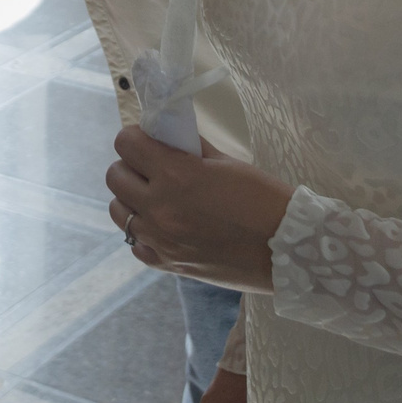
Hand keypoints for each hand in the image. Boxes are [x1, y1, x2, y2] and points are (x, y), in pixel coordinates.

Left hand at [105, 125, 291, 294]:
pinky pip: (135, 244)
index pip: (126, 143)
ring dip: (131, 198)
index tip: (148, 139)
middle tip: (152, 167)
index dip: (135, 137)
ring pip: (118, 211)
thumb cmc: (264, 200)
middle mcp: (160, 207)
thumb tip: (170, 137)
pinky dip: (143, 232)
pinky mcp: (167, 265)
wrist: (287, 250)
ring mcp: (160, 240)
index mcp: (176, 175)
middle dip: (130, 165)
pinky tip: (164, 226)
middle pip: (114, 176)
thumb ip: (191, 150)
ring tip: (155, 197)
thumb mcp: (227, 163)